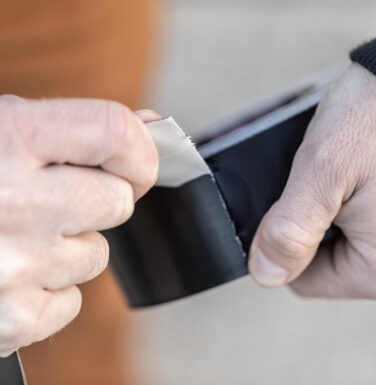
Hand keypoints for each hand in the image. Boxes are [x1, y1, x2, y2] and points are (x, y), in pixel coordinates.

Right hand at [0, 97, 158, 355]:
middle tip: (57, 196)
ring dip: (69, 245)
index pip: (116, 134)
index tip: (135, 163)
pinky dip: (49, 289)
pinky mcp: (8, 320)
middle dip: (99, 200)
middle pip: (119, 202)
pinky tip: (9, 272)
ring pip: (97, 255)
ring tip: (16, 234)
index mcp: (8, 137)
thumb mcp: (3, 129)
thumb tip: (153, 127)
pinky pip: (71, 301)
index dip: (140, 151)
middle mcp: (12, 202)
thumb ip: (80, 129)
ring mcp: (11, 267)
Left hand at [248, 63, 375, 299]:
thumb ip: (289, 230)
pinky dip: (341, 203)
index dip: (283, 247)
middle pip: (322, 264)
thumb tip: (266, 272)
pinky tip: (348, 178)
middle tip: (322, 185)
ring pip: (337, 244)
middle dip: (309, 225)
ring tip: (338, 177)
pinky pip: (355, 225)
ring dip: (325, 212)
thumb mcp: (321, 172)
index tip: (285, 212)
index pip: (304, 281)